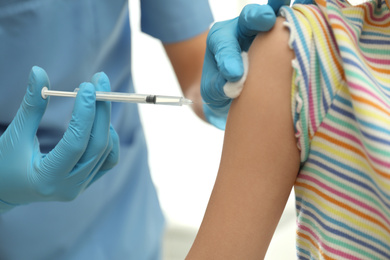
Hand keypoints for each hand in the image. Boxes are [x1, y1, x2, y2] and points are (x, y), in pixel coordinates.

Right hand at [0, 67, 118, 212]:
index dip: (84, 113)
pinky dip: (109, 137)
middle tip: (99, 80)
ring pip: (106, 150)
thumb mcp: (15, 135)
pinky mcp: (87, 182)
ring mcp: (81, 186)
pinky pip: (108, 159)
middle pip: (98, 145)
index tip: (88, 86)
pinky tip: (99, 120)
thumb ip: (31, 105)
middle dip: (101, 110)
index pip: (75, 143)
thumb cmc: (3, 163)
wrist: (5, 190)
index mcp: (46, 179)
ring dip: (104, 120)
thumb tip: (38, 72)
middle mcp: (69, 187)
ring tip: (93, 97)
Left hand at [201, 0, 312, 129]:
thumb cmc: (222, 86)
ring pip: (270, 16)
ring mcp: (262, 30)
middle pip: (247, 19)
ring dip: (280, 8)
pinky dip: (298, 19)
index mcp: (220, 40)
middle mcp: (240, 29)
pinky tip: (312, 12)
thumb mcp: (214, 90)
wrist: (234, 89)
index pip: (224, 45)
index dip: (230, 59)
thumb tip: (235, 85)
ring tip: (291, 2)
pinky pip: (288, 24)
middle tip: (266, 19)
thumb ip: (220, 86)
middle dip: (256, 18)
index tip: (234, 75)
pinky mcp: (279, 35)